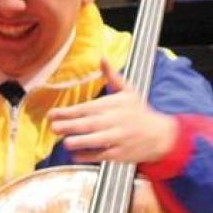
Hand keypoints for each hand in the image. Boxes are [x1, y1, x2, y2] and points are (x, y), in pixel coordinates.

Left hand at [49, 59, 179, 163]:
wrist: (160, 135)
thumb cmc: (140, 112)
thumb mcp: (128, 91)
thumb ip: (112, 76)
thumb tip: (102, 57)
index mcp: (114, 105)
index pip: (88, 108)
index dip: (69, 111)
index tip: (52, 114)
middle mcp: (115, 121)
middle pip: (90, 123)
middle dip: (71, 125)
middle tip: (53, 127)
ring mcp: (118, 138)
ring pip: (97, 140)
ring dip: (81, 141)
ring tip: (65, 142)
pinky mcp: (120, 153)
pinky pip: (103, 155)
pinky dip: (89, 156)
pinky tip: (75, 155)